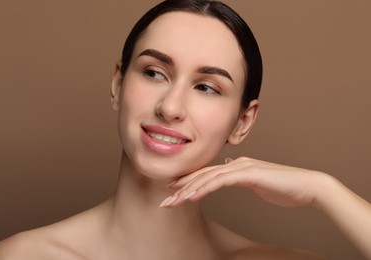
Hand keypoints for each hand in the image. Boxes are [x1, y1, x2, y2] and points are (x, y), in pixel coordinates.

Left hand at [160, 157, 322, 207]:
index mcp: (237, 166)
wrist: (307, 187)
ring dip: (187, 190)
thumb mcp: (257, 181)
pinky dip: (203, 188)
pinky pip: (220, 182)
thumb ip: (240, 176)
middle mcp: (236, 164)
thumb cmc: (284, 187)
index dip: (188, 181)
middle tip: (164, 199)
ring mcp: (242, 167)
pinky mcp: (248, 174)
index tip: (172, 191)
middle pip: (203, 175)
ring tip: (171, 201)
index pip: (207, 174)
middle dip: (181, 187)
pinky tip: (190, 196)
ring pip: (208, 178)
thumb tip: (227, 170)